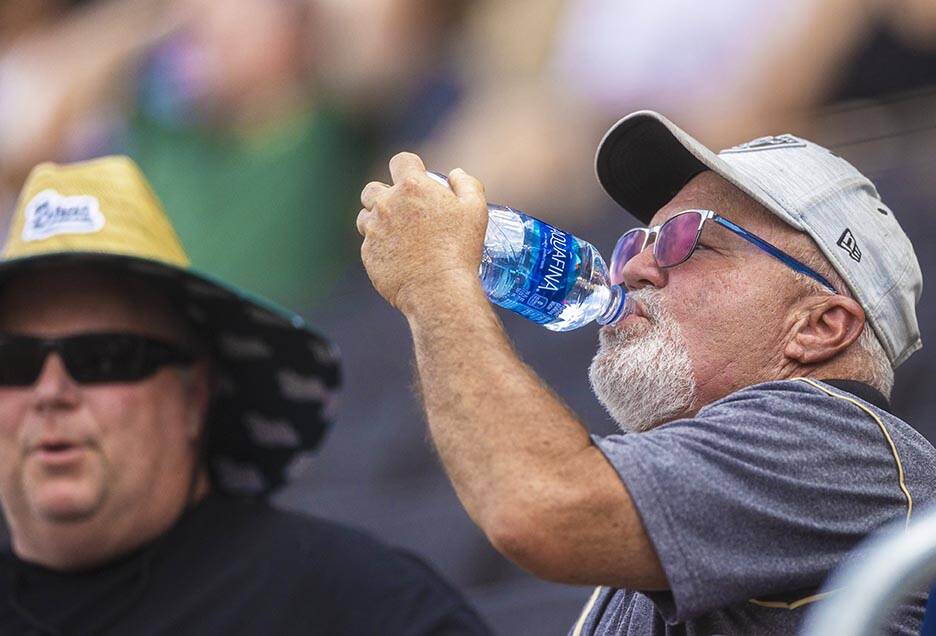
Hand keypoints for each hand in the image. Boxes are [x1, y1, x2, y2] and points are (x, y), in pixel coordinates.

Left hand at [357, 152, 488, 315]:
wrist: (439, 289)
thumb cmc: (460, 249)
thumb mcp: (476, 210)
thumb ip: (467, 184)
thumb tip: (455, 174)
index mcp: (412, 187)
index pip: (400, 161)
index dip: (409, 167)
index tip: (416, 178)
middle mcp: (386, 204)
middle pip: (373, 188)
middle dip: (385, 195)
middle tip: (403, 210)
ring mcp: (374, 229)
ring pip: (365, 217)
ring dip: (378, 221)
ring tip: (398, 235)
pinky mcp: (368, 254)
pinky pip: (368, 244)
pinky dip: (379, 247)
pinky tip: (397, 257)